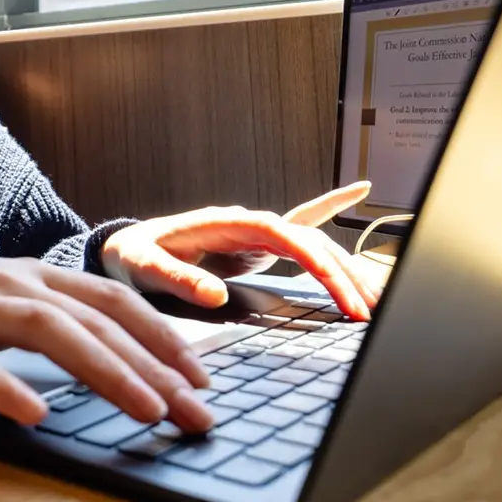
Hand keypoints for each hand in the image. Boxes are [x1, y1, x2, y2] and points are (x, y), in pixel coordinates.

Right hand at [0, 254, 214, 431]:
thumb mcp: (7, 303)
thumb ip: (59, 321)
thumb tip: (127, 358)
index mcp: (36, 278)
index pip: (115, 301)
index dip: (164, 336)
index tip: (203, 379)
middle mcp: (11, 284)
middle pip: (96, 320)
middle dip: (154, 367)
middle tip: (197, 412)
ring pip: (48, 332)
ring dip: (105, 371)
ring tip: (146, 410)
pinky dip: (3, 387)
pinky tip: (33, 413)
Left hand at [100, 182, 380, 320]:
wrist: (126, 249)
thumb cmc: (133, 256)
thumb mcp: (145, 269)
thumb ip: (177, 280)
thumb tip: (215, 294)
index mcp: (226, 223)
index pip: (283, 235)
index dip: (316, 262)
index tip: (339, 291)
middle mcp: (247, 222)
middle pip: (308, 240)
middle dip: (342, 273)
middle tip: (368, 310)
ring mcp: (255, 233)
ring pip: (312, 242)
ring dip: (344, 267)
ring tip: (375, 296)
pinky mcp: (257, 246)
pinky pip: (300, 230)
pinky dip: (329, 208)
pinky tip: (357, 191)